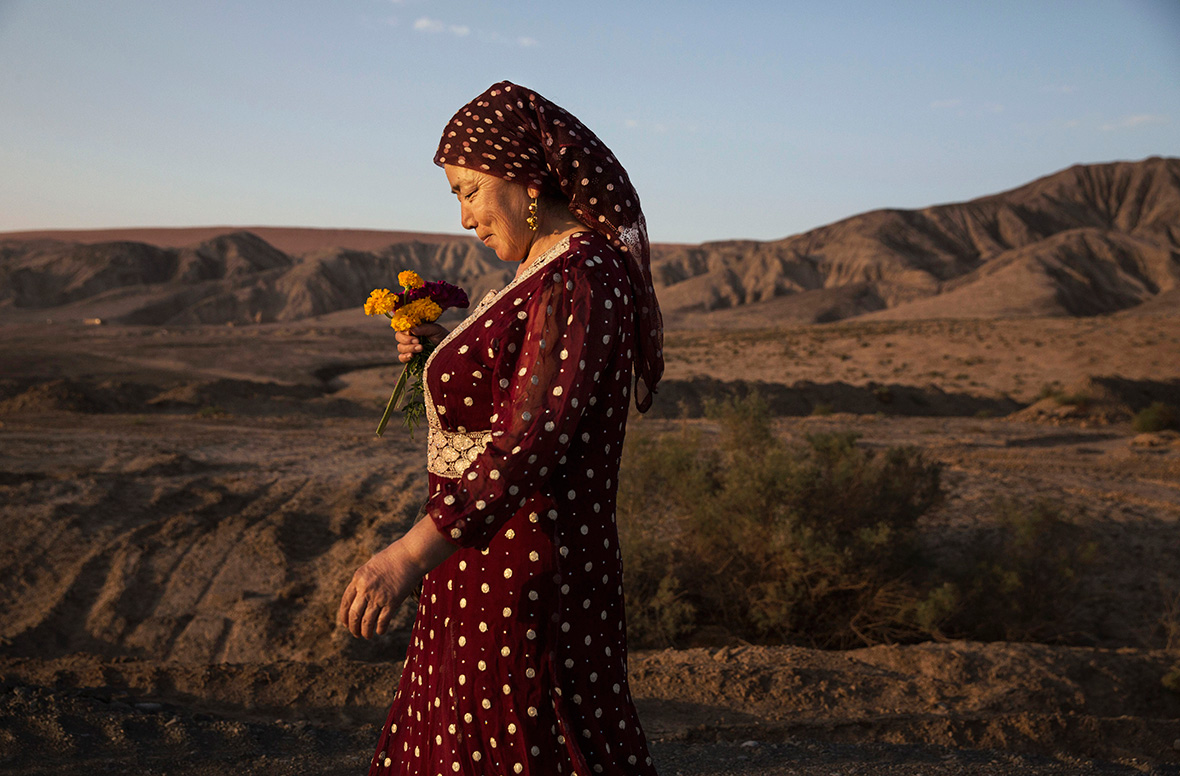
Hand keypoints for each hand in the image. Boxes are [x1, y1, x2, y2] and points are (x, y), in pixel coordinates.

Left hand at [337, 516, 456, 638]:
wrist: (410, 555)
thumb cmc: (393, 558)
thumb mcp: (371, 566)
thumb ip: (363, 581)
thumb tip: (359, 597)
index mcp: (358, 579)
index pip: (345, 603)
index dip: (344, 617)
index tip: (346, 624)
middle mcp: (365, 589)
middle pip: (354, 615)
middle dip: (353, 628)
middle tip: (356, 634)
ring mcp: (379, 596)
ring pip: (366, 621)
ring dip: (365, 632)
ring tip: (367, 635)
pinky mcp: (392, 602)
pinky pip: (382, 621)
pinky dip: (380, 629)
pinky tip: (380, 631)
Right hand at [395, 323, 447, 362]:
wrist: (449, 349)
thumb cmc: (442, 337)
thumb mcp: (435, 330)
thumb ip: (424, 328)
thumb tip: (412, 329)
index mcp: (413, 328)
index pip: (402, 328)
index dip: (406, 332)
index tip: (416, 336)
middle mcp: (409, 338)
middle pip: (399, 338)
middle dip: (407, 340)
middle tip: (419, 343)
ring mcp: (409, 348)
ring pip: (400, 347)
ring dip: (409, 348)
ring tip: (421, 348)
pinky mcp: (411, 358)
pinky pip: (402, 358)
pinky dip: (405, 357)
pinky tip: (412, 356)